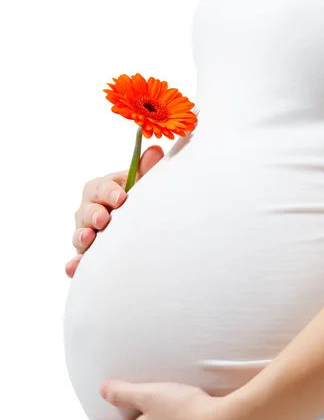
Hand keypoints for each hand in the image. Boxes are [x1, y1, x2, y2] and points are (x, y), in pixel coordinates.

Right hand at [65, 145, 163, 276]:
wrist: (134, 225)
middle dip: (94, 214)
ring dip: (82, 237)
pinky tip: (72, 269)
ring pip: (80, 234)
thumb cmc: (135, 200)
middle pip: (87, 211)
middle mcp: (89, 210)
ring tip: (89, 240)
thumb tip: (155, 150)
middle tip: (104, 219)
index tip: (121, 197)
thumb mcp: (141, 184)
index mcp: (102, 189)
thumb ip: (146, 170)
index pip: (101, 187)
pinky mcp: (86, 254)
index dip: (109, 191)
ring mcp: (85, 232)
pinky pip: (77, 260)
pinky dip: (74, 264)